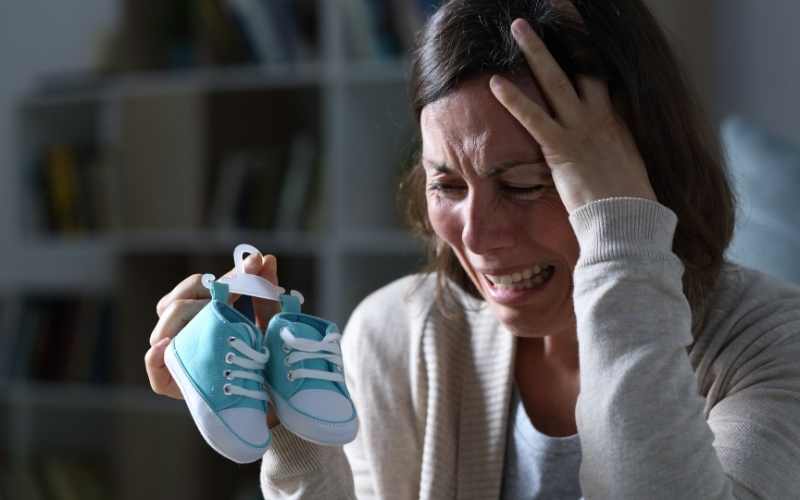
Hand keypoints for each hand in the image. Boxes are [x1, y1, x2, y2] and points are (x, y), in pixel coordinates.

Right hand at [144, 253, 281, 426]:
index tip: (253, 265)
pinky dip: (157, 355)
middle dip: (207, 293)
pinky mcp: (170, 382)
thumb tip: (268, 257)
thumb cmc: (266, 357)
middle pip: (176, 302)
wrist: (271, 401)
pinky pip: (153, 365)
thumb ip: (265, 291)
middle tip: (240, 289)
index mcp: (199, 313)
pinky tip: (168, 345)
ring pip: (164, 327)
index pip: (198, 286)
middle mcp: (182, 332)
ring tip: (211, 311)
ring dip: (187, 316)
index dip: (222, 275)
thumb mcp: (270, 322)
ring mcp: (174, 355)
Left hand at [488, 18, 656, 212]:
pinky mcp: (561, 150)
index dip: (586, 47)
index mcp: (617, 119)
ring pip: (556, 80)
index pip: (599, 73)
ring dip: (535, 50)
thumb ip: (615, 150)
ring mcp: (581, 130)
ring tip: (517, 25)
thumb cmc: (628, 203)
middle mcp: (601, 116)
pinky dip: (513, 100)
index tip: (576, 26)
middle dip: (568, 29)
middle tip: (555, 2)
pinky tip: (494, 83)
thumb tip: (609, 151)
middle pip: (584, 61)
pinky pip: (534, 119)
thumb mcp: (627, 167)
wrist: (628, 222)